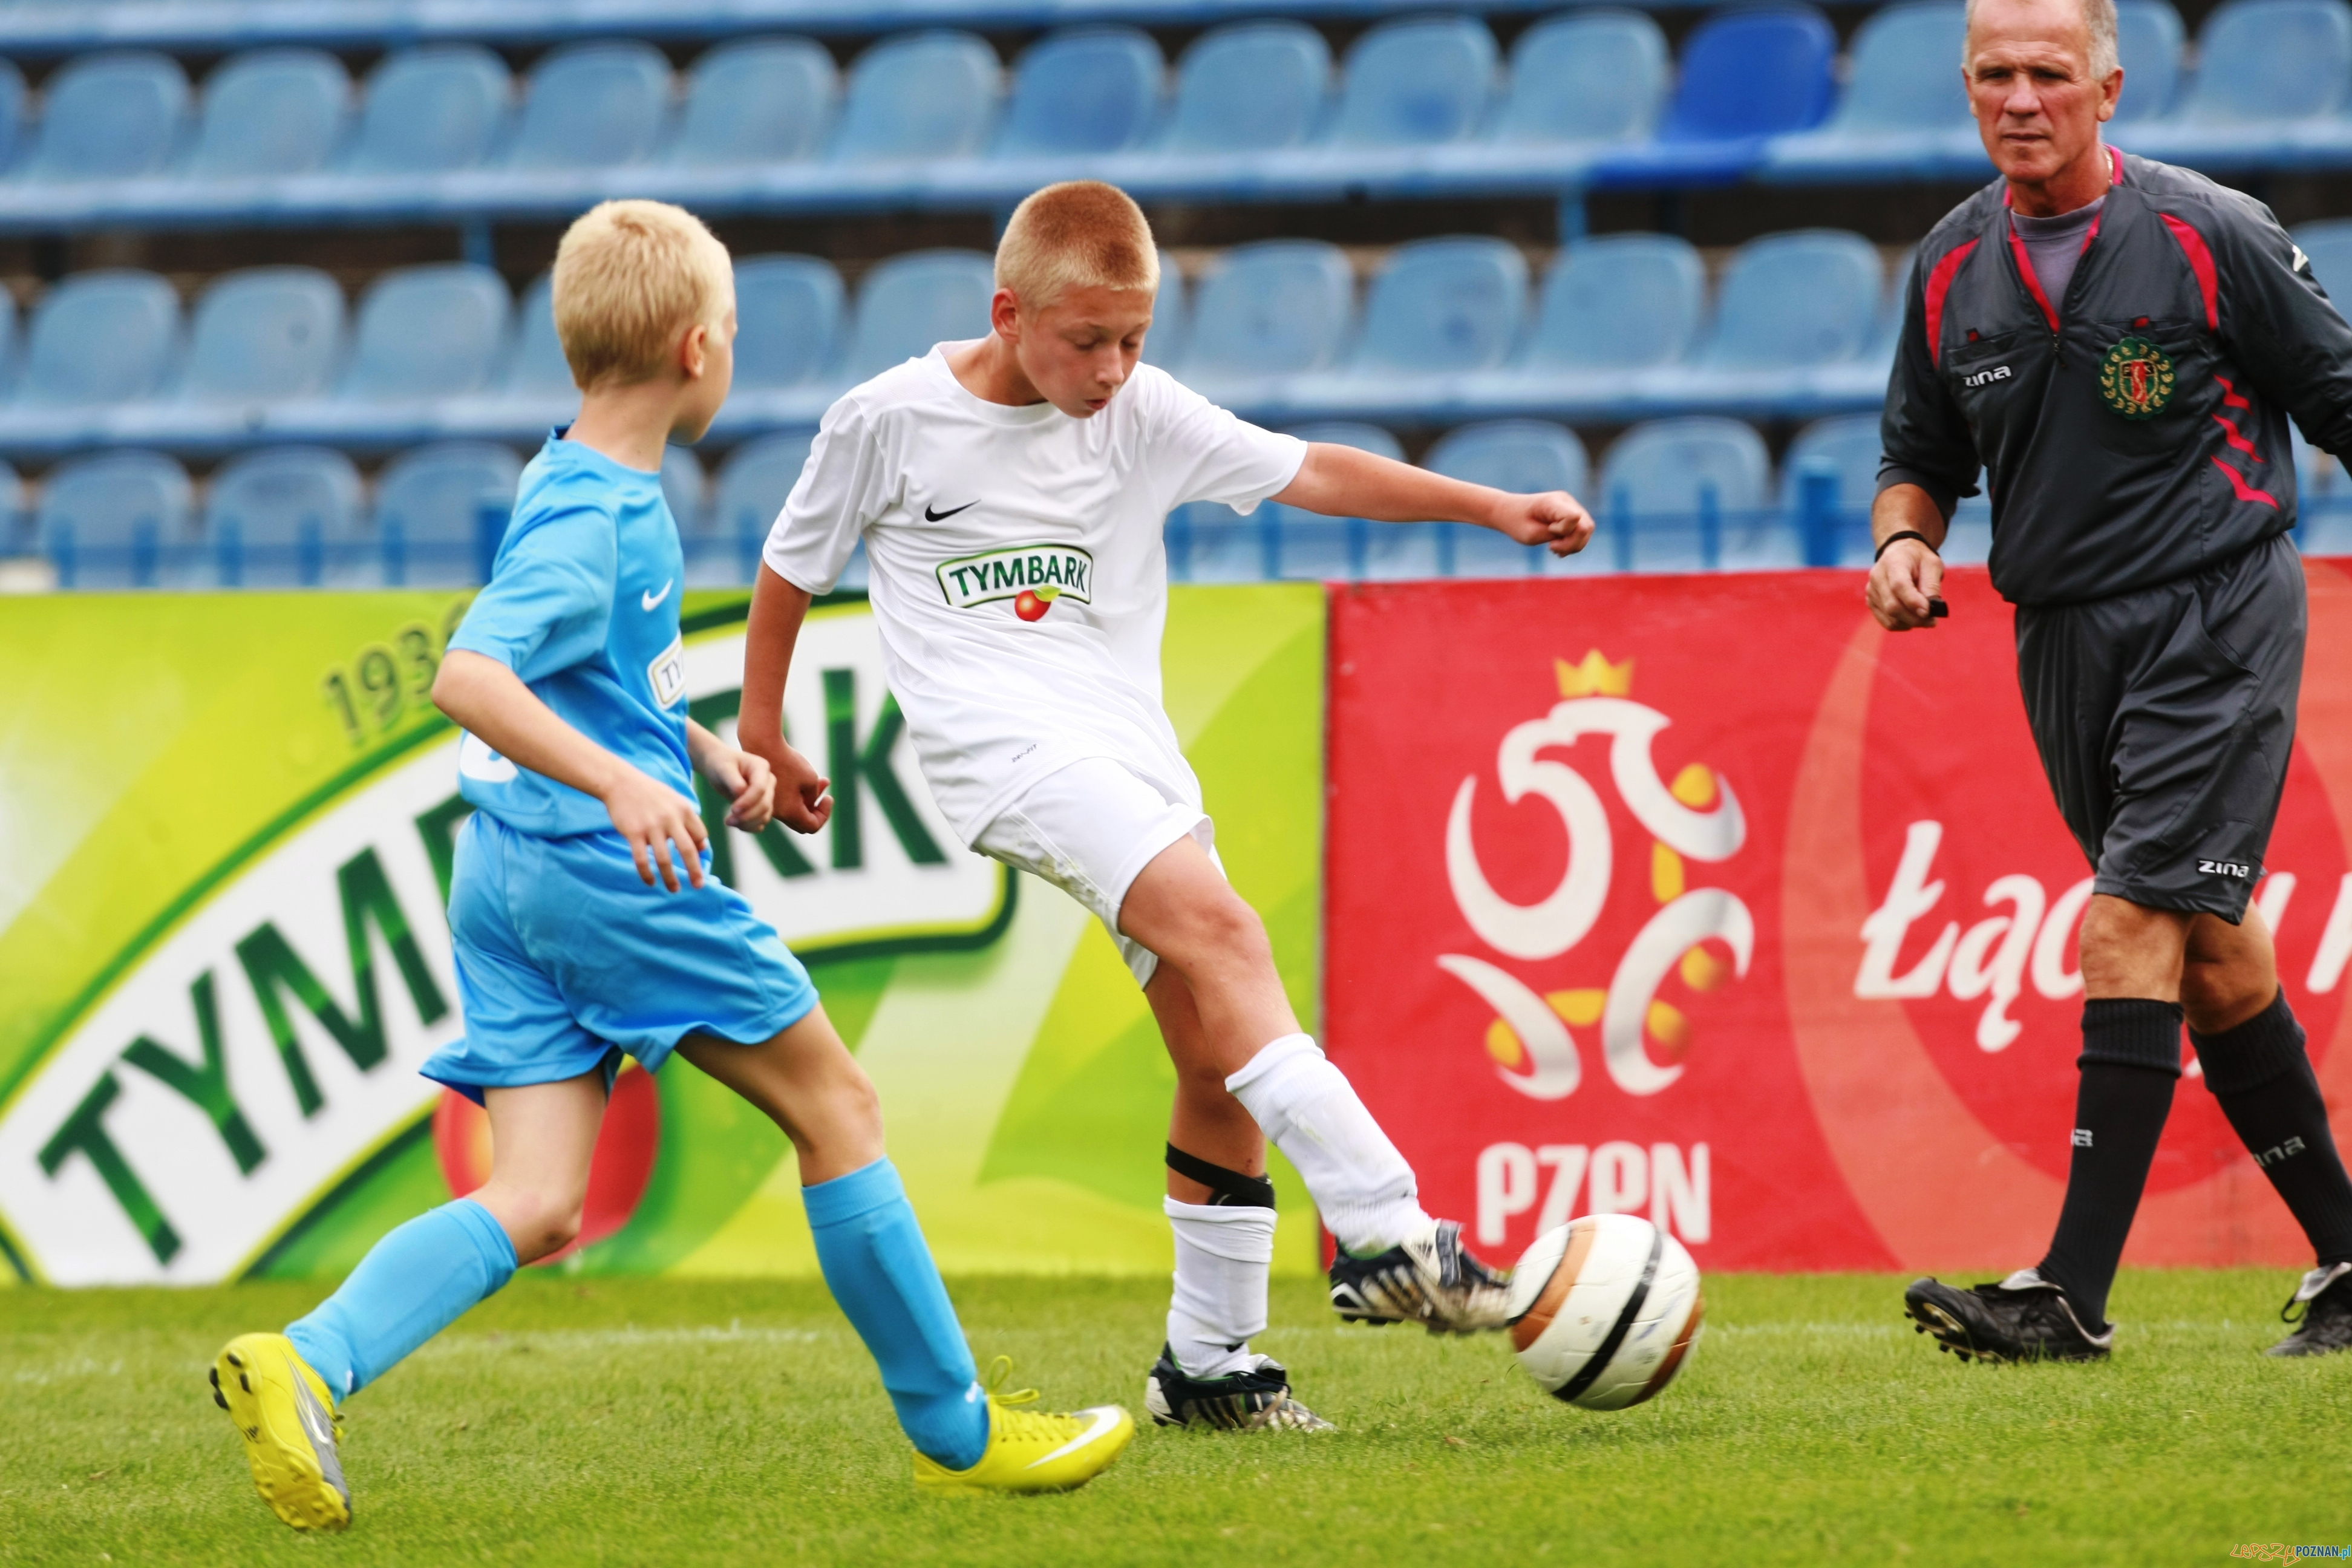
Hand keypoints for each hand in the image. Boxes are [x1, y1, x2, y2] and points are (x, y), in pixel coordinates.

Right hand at [600, 766, 708, 891]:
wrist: (621, 782)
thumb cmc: (650, 793)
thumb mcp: (675, 800)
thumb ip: (689, 821)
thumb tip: (703, 846)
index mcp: (684, 809)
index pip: (700, 836)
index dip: (700, 850)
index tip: (696, 860)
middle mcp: (670, 818)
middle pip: (687, 851)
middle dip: (695, 871)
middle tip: (698, 886)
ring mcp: (651, 826)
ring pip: (664, 860)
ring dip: (670, 878)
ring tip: (674, 889)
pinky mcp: (633, 833)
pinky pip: (641, 860)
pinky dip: (647, 874)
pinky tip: (650, 882)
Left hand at [699, 744, 777, 832]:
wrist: (720, 767)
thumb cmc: (721, 764)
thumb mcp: (723, 769)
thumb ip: (733, 781)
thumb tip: (741, 794)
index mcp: (761, 767)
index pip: (760, 788)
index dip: (748, 801)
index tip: (733, 810)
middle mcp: (768, 781)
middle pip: (765, 804)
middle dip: (747, 815)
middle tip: (728, 821)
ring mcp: (767, 794)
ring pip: (765, 815)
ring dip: (748, 823)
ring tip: (729, 822)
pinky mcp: (762, 805)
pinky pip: (762, 821)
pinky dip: (751, 826)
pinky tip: (737, 825)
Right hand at [740, 729, 833, 834]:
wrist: (762, 745)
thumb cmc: (788, 761)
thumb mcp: (810, 779)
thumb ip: (814, 796)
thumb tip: (810, 804)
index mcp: (790, 812)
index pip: (812, 826)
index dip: (824, 814)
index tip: (829, 797)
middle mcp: (778, 812)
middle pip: (803, 821)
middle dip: (817, 807)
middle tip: (825, 788)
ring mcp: (771, 804)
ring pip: (795, 809)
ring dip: (809, 797)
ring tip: (822, 780)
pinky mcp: (767, 794)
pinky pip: (786, 801)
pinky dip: (798, 792)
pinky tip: (805, 776)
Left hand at [1491, 491, 1595, 556]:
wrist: (1510, 512)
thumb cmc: (1517, 523)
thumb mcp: (1531, 535)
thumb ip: (1555, 536)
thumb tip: (1579, 536)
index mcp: (1552, 502)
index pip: (1574, 517)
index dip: (1564, 531)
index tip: (1549, 532)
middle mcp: (1566, 501)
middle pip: (1586, 526)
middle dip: (1573, 543)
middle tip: (1552, 547)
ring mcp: (1571, 506)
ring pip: (1588, 529)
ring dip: (1574, 544)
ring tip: (1553, 548)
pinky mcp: (1572, 513)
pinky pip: (1583, 530)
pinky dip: (1574, 542)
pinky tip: (1558, 546)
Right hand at [1867, 538, 1945, 629]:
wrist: (1900, 555)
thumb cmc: (1919, 560)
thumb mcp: (1932, 564)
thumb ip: (1932, 585)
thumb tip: (1930, 609)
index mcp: (1893, 562)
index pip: (1898, 585)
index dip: (1913, 601)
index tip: (1929, 613)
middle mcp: (1877, 577)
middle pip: (1892, 606)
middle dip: (1915, 618)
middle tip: (1933, 621)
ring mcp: (1871, 591)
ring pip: (1890, 618)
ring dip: (1911, 623)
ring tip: (1925, 618)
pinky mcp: (1871, 603)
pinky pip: (1887, 622)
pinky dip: (1903, 624)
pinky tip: (1912, 617)